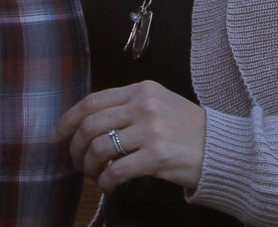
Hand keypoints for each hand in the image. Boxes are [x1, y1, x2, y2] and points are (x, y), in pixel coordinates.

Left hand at [52, 80, 207, 192]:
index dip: (68, 120)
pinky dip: (105, 182)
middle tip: (75, 162)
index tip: (56, 136)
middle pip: (90, 125)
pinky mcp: (157, 156)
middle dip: (75, 148)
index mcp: (141, 89)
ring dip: (88, 167)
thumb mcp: (158, 104)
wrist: (220, 147)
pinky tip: (109, 186)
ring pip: (99, 149)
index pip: (92, 101)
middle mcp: (144, 106)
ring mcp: (151, 130)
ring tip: (93, 175)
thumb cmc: (186, 128)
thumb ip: (127, 107)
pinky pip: (116, 171)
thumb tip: (87, 123)